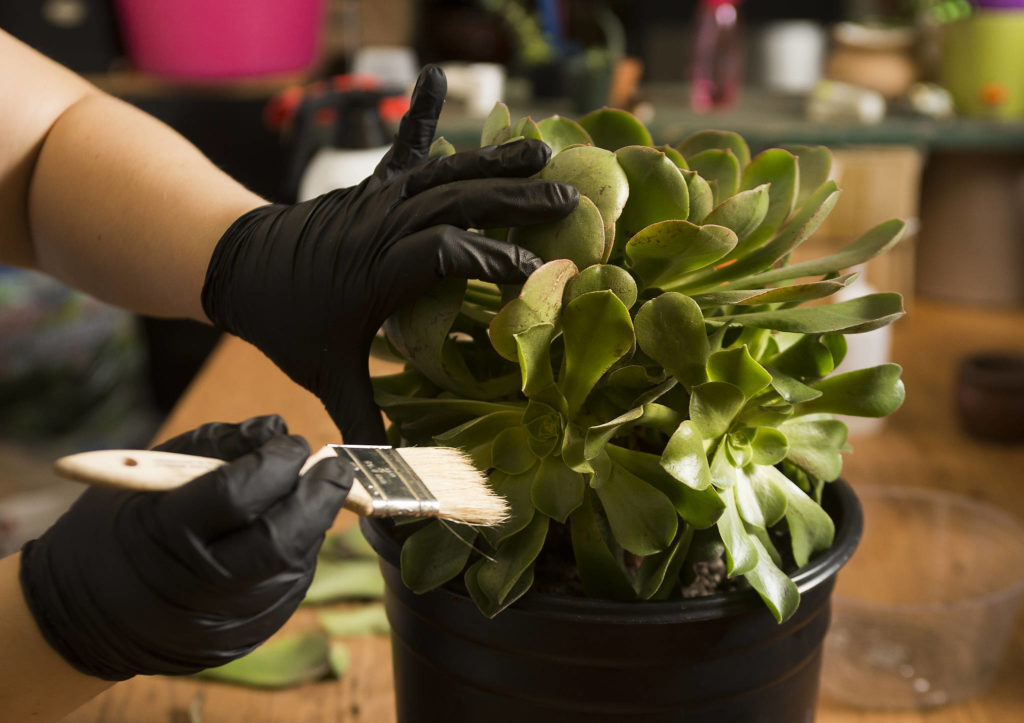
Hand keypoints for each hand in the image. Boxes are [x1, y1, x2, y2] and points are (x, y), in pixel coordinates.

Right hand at [19, 415, 351, 679]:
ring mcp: (226, 620)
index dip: (276, 462)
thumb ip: (216, 443)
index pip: (239, 493)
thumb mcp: (150, 473)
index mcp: (165, 535)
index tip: (290, 442)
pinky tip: (289, 530)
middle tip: (330, 466)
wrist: (87, 618)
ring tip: (309, 494)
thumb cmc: (120, 527)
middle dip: (318, 494)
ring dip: (313, 521)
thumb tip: (275, 428)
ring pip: (295, 562)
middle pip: (282, 537)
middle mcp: (199, 586)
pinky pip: (289, 586)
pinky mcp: (247, 638)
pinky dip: (299, 551)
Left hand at [201, 65, 578, 443]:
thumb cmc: (289, 323)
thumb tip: (388, 480)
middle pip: (457, 202)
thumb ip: (363, 424)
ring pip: (444, 171)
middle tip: (569, 198)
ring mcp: (378, 199)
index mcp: (378, 272)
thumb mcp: (326, 374)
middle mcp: (383, 226)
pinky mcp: (373, 184)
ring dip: (494, 158)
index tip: (543, 272)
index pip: (447, 255)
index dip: (497, 259)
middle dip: (515, 198)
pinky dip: (423, 111)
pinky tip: (432, 72)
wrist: (240, 267)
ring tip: (544, 149)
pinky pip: (404, 145)